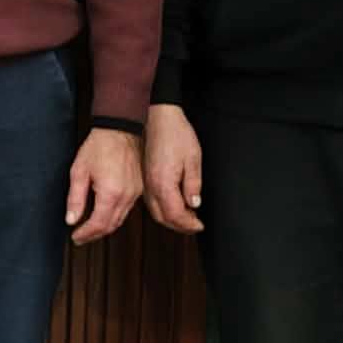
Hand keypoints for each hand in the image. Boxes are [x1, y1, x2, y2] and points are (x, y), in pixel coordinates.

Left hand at [65, 129, 143, 244]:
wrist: (119, 129)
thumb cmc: (99, 146)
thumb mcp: (79, 171)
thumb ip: (75, 198)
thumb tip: (71, 219)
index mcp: (111, 193)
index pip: (98, 224)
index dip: (85, 234)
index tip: (75, 237)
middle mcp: (126, 196)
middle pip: (110, 226)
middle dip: (94, 235)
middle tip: (81, 237)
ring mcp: (135, 193)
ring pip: (120, 220)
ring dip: (105, 227)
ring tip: (90, 229)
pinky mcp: (139, 189)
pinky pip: (127, 210)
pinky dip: (115, 217)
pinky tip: (104, 215)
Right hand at [142, 103, 204, 234]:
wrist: (158, 117)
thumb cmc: (175, 133)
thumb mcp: (193, 158)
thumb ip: (193, 184)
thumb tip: (194, 203)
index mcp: (163, 182)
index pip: (176, 214)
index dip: (189, 224)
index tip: (199, 225)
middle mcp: (151, 186)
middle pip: (163, 217)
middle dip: (179, 226)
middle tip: (194, 225)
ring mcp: (145, 182)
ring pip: (155, 211)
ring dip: (170, 219)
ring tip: (186, 217)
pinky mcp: (144, 178)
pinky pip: (151, 201)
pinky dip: (163, 209)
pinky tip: (173, 205)